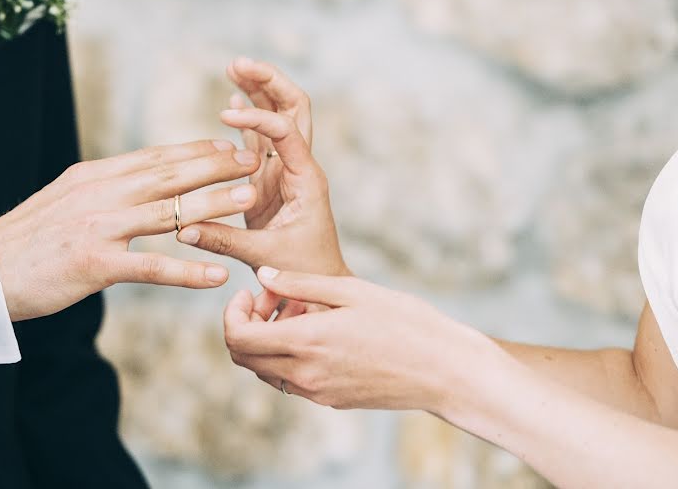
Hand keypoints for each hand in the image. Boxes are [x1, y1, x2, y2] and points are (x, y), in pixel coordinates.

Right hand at [0, 140, 260, 320]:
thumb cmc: (28, 240)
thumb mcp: (66, 200)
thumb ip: (104, 189)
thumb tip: (141, 180)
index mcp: (95, 177)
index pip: (155, 157)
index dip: (196, 151)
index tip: (231, 146)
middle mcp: (101, 194)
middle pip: (170, 175)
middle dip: (216, 166)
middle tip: (255, 162)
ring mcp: (98, 227)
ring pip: (168, 212)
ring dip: (212, 205)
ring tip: (249, 200)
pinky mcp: (93, 264)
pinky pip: (150, 267)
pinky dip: (187, 271)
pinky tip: (215, 275)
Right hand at [176, 57, 348, 275]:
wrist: (317, 283)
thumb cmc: (302, 271)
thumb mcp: (263, 256)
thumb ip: (224, 240)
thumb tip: (184, 229)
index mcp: (306, 179)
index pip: (286, 132)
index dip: (257, 118)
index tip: (225, 115)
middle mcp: (299, 167)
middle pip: (294, 109)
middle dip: (270, 82)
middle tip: (241, 63)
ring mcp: (285, 170)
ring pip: (277, 118)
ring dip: (259, 91)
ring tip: (233, 66)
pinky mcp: (270, 179)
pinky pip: (261, 140)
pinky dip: (249, 117)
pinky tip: (232, 97)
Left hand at [223, 267, 498, 411]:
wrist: (444, 370)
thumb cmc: (406, 322)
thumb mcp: (352, 291)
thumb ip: (301, 284)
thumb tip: (263, 276)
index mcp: (308, 341)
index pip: (238, 339)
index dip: (233, 314)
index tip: (253, 292)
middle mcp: (306, 374)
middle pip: (244, 358)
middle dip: (247, 324)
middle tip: (276, 298)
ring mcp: (317, 392)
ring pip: (265, 371)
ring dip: (269, 340)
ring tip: (304, 310)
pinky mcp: (331, 401)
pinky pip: (291, 380)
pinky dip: (289, 355)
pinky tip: (319, 332)